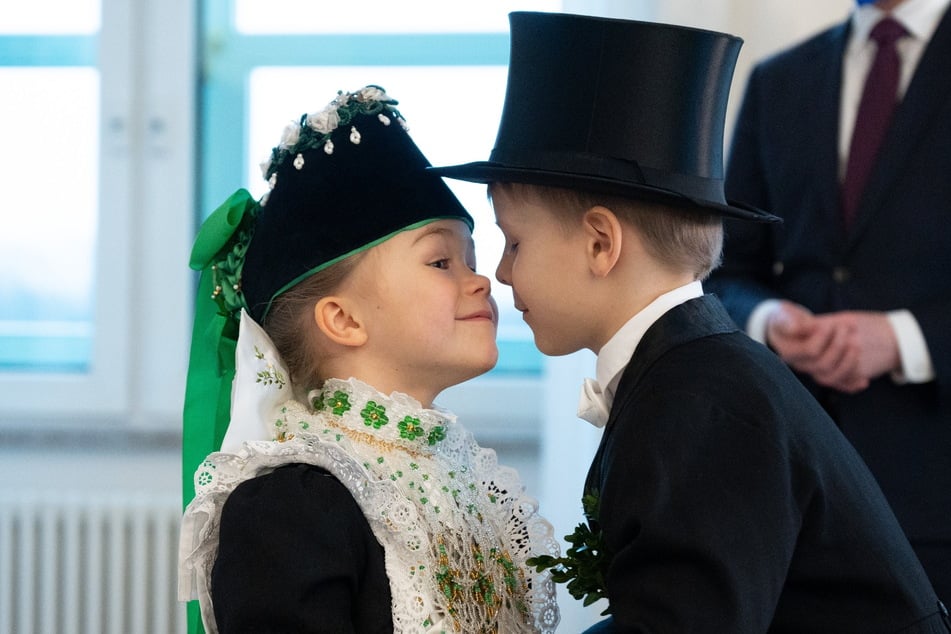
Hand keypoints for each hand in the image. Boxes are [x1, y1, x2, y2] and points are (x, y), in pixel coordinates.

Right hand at [765, 302, 899, 393]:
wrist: (792, 326)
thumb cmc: (787, 319)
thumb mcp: (784, 315)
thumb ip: (789, 321)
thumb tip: (796, 328)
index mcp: (788, 352)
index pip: (810, 351)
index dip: (824, 338)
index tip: (829, 325)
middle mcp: (800, 365)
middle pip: (823, 365)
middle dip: (838, 346)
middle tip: (844, 329)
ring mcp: (814, 371)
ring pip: (831, 378)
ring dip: (848, 364)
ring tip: (857, 346)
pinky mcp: (827, 374)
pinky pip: (839, 386)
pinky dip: (852, 384)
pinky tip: (864, 381)